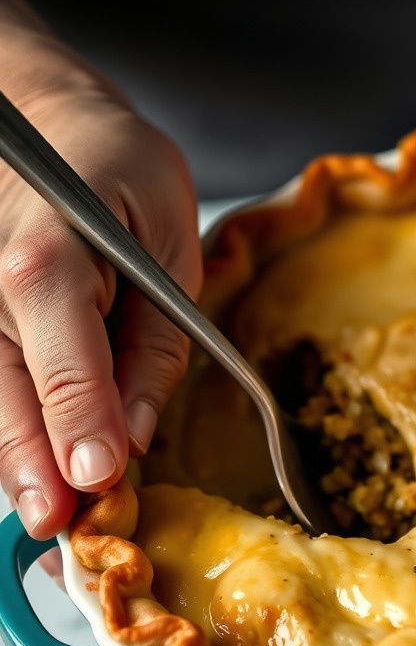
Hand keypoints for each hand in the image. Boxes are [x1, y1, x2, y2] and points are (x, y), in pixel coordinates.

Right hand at [0, 80, 201, 539]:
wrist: (51, 119)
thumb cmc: (121, 171)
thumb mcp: (170, 248)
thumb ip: (154, 343)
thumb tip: (134, 433)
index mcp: (47, 258)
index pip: (64, 365)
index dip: (80, 430)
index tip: (97, 484)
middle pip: (7, 391)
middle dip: (33, 464)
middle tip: (56, 526)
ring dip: (11, 454)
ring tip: (40, 512)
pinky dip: (5, 418)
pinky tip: (27, 460)